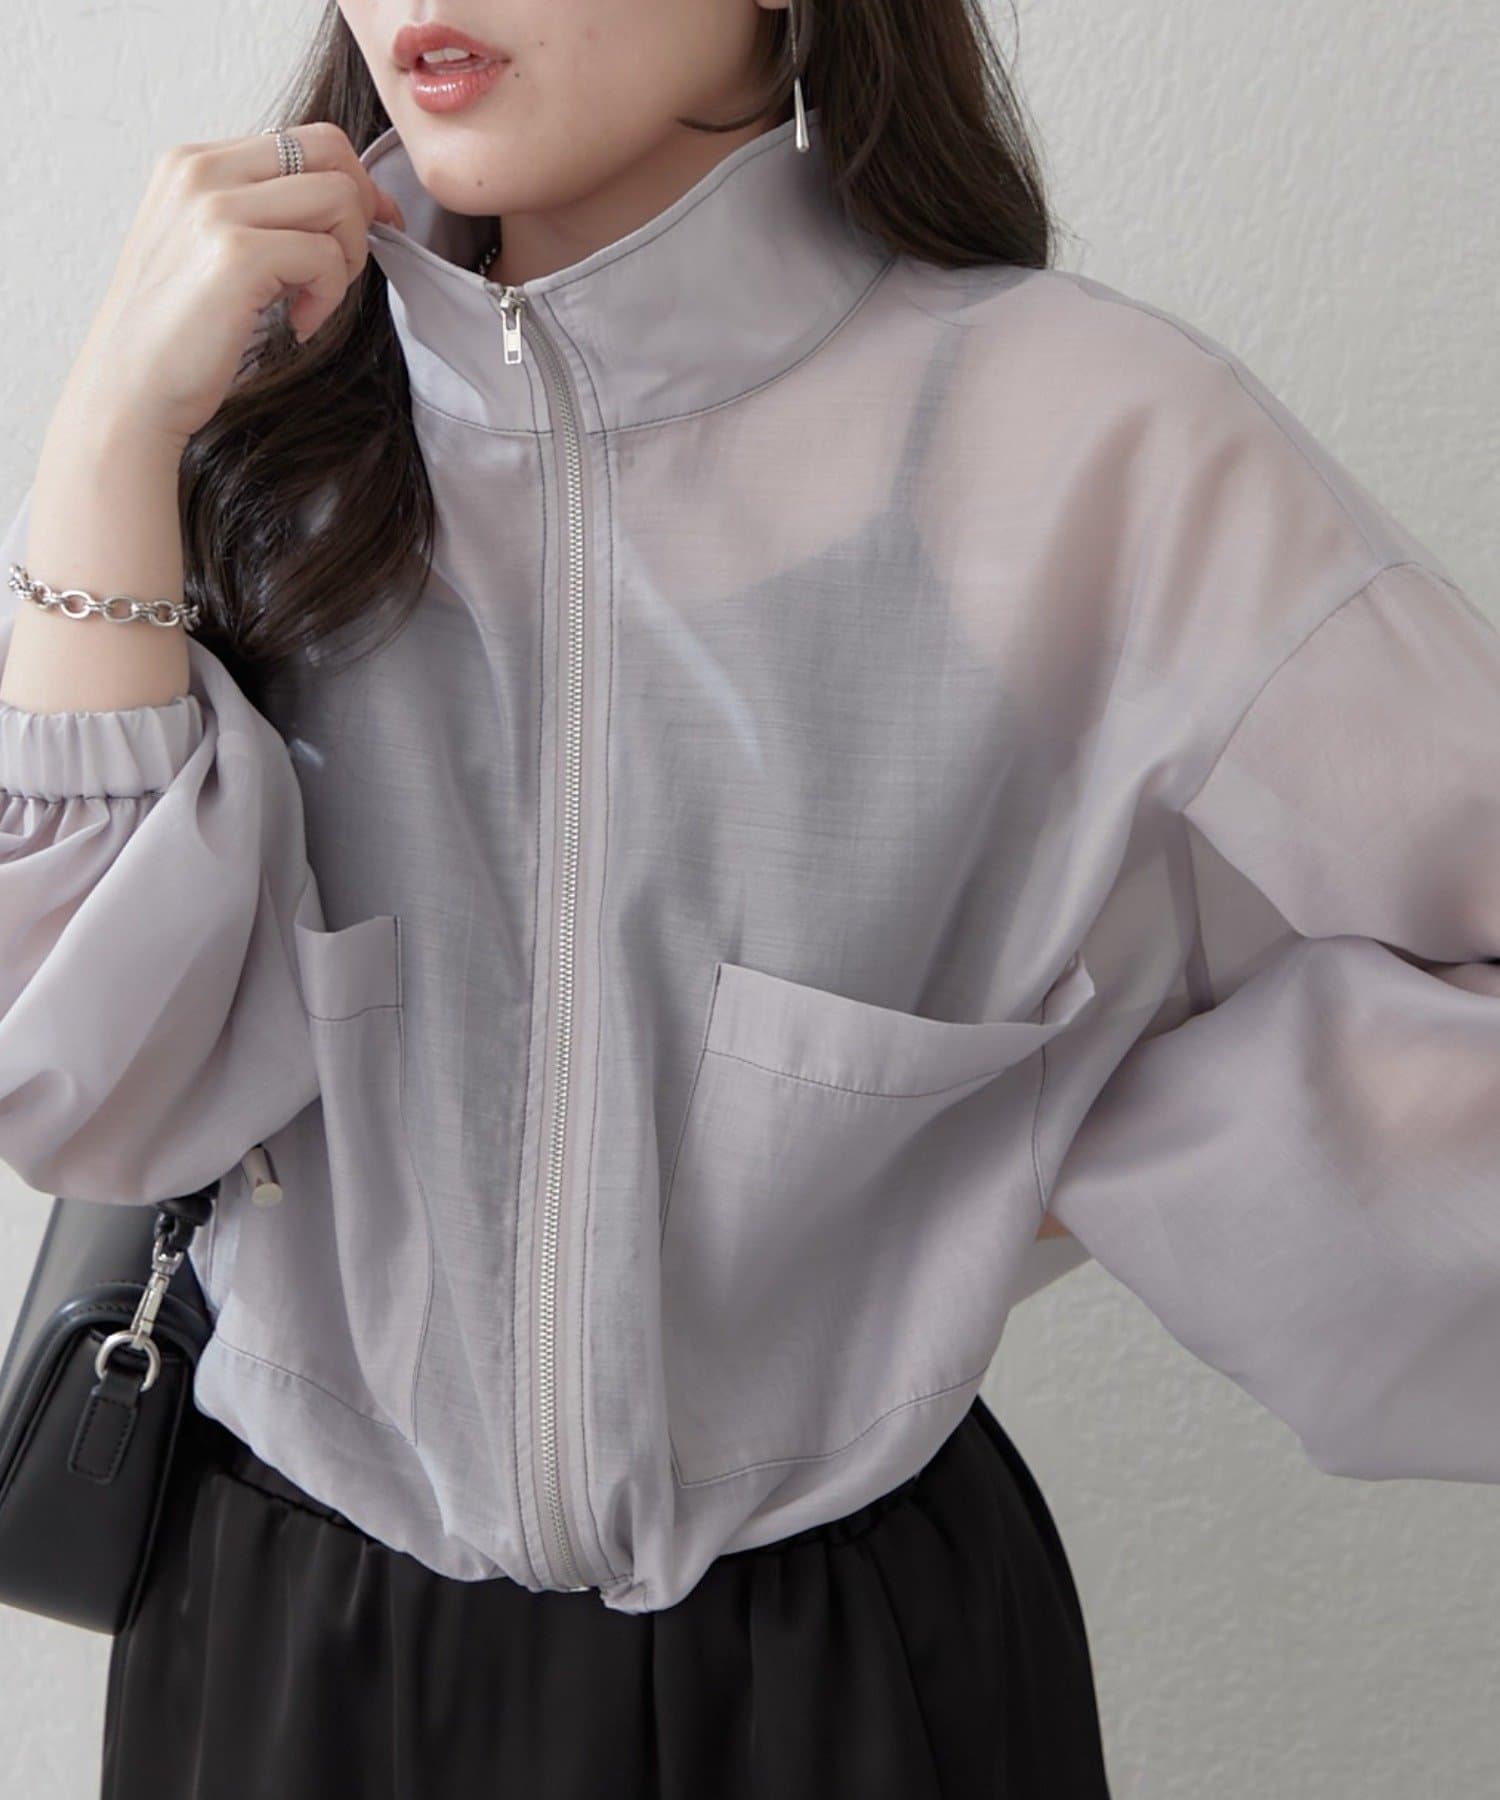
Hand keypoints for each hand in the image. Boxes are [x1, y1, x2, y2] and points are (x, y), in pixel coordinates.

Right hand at [54, 121, 405, 458]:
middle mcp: (201, 171)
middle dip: (360, 210)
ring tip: (312, 299)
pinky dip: (329, 298)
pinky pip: (326, 256)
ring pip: (338, 198)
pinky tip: (298, 324)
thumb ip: (263, 211)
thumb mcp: (211, 245)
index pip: (307, 139)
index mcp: (195, 162)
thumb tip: (352, 199)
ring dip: (347, 258)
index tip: (369, 227)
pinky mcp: (236, 255)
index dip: (354, 182)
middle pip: (330, 151)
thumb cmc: (180, 332)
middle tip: (344, 267)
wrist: (131, 387)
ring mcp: (216, 208)